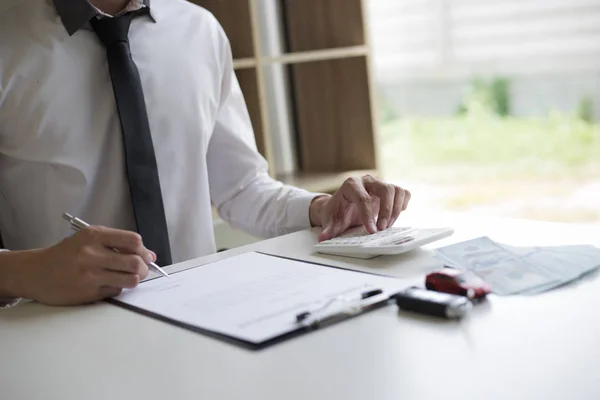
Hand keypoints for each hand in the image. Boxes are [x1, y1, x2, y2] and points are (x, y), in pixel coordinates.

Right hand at [15, 226, 154, 305]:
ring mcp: (90, 275)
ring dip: (134, 279)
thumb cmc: (65, 254)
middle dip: (144, 268)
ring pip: (130, 279)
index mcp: (94, 236)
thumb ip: (117, 243)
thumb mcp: (88, 239)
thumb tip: (149, 255)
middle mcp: (92, 254)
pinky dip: (118, 288)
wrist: (35, 273)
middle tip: (141, 269)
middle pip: (135, 262)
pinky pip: (116, 291)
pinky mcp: (88, 293)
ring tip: (128, 277)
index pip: (133, 240)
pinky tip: (108, 284)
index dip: (143, 250)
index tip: (144, 255)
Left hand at [310, 175, 410, 240]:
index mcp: (351, 185)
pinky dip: (403, 204)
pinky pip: (403, 193)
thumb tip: (323, 238)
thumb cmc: (337, 212)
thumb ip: (328, 229)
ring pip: (396, 190)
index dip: (368, 215)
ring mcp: (380, 184)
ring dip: (396, 210)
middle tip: (382, 229)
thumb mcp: (331, 221)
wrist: (341, 205)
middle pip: (385, 189)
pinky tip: (394, 217)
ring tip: (387, 226)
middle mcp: (367, 181)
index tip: (371, 231)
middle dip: (386, 211)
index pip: (363, 198)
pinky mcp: (389, 190)